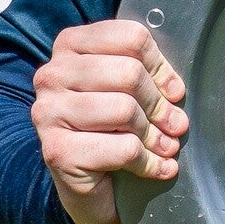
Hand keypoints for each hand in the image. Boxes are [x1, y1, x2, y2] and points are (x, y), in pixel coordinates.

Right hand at [32, 20, 188, 223]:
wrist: (84, 185)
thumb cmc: (110, 128)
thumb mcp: (126, 90)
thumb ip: (147, 74)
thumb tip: (174, 90)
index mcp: (70, 45)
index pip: (131, 37)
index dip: (160, 66)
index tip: (174, 91)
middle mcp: (52, 74)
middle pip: (129, 72)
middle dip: (160, 103)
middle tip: (175, 124)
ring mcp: (49, 112)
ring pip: (125, 109)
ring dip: (155, 134)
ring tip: (167, 146)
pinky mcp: (56, 151)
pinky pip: (122, 148)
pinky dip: (148, 161)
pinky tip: (159, 167)